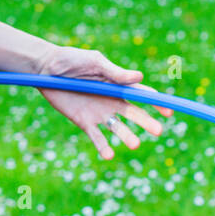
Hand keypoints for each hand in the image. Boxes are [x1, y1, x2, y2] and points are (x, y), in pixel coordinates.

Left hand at [32, 42, 174, 161]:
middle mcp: (112, 101)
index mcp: (118, 85)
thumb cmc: (72, 60)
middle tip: (159, 131)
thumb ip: (115, 73)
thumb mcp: (95, 63)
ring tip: (135, 144)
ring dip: (127, 136)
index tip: (169, 111)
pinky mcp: (83, 121)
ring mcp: (99, 113)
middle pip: (134, 114)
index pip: (142, 95)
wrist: (46, 69)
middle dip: (146, 122)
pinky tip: (110, 155)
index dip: (156, 102)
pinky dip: (103, 146)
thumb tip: (139, 77)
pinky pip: (96, 136)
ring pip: (117, 128)